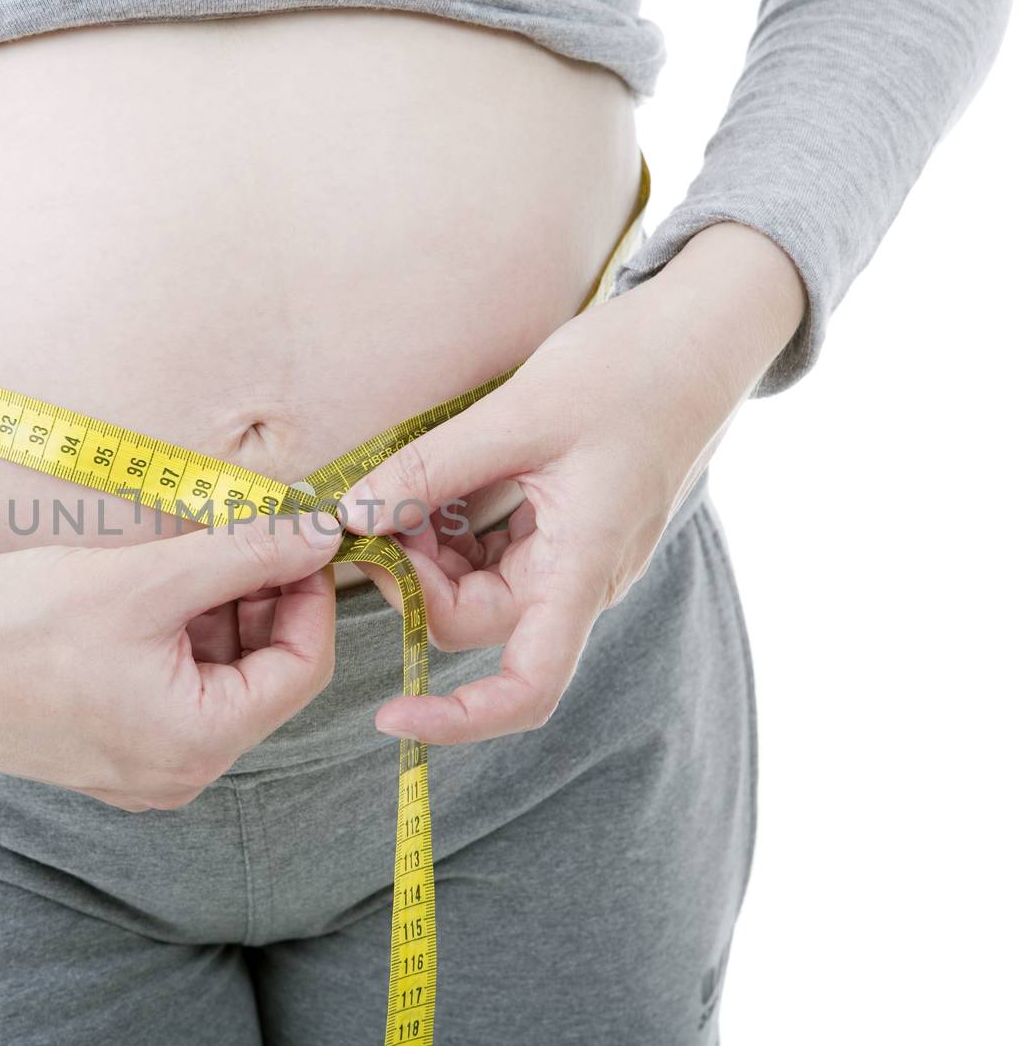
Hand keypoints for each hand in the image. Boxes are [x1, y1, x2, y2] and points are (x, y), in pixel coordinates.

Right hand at [0, 512, 339, 809]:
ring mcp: (141, 769)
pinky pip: (172, 690)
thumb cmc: (18, 624)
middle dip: (258, 599)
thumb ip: (245, 556)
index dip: (310, 593)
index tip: (298, 535)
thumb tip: (325, 533)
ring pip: (216, 678)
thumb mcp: (146, 579)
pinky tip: (144, 591)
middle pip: (261, 674)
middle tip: (238, 533)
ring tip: (178, 559)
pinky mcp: (108, 751)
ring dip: (216, 614)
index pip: (303, 667)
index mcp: (198, 745)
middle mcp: (178, 773)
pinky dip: (175, 637)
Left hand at [338, 221, 805, 744]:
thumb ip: (429, 471)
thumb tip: (351, 518)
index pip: (527, 686)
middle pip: (474, 622)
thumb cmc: (630, 370)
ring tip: (410, 483)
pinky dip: (452, 528)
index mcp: (581, 568)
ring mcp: (573, 556)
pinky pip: (492, 553)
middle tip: (380, 507)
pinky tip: (439, 480)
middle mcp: (580, 578)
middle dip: (414, 578)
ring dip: (429, 551)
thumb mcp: (517, 415)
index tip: (389, 717)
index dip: (459, 719)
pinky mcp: (564, 529)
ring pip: (476, 587)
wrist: (701, 334)